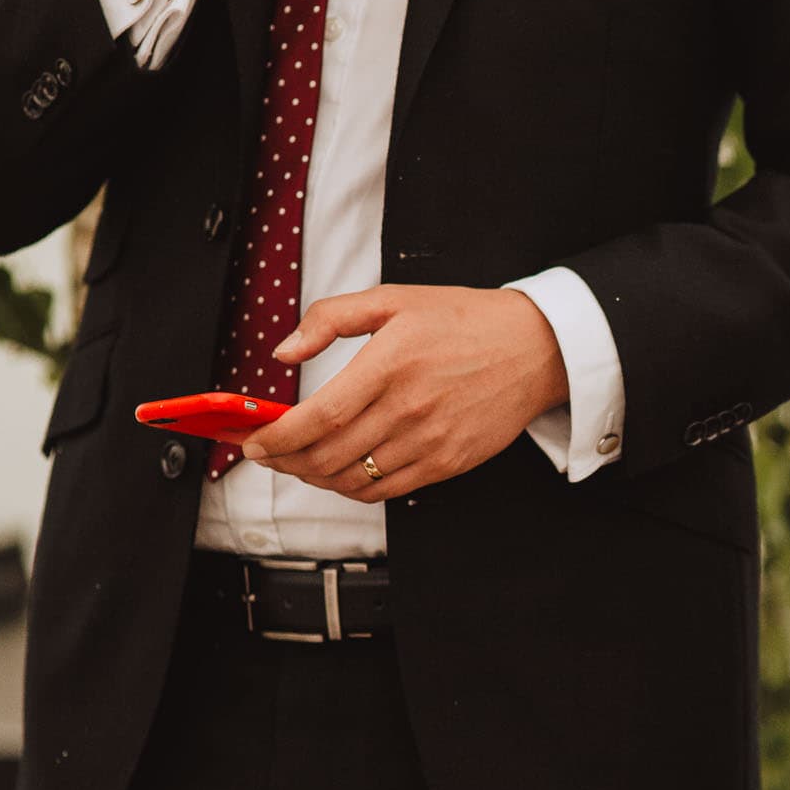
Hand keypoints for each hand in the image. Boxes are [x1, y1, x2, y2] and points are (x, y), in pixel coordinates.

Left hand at [243, 285, 569, 501]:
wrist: (534, 349)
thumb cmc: (464, 320)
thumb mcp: (393, 299)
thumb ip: (330, 318)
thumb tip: (285, 351)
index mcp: (390, 364)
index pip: (319, 417)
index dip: (278, 437)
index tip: (254, 441)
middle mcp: (410, 408)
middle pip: (329, 456)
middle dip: (286, 462)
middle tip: (269, 454)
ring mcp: (431, 441)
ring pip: (354, 479)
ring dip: (316, 478)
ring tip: (302, 463)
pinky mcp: (448, 463)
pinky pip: (388, 490)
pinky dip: (355, 488)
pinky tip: (343, 472)